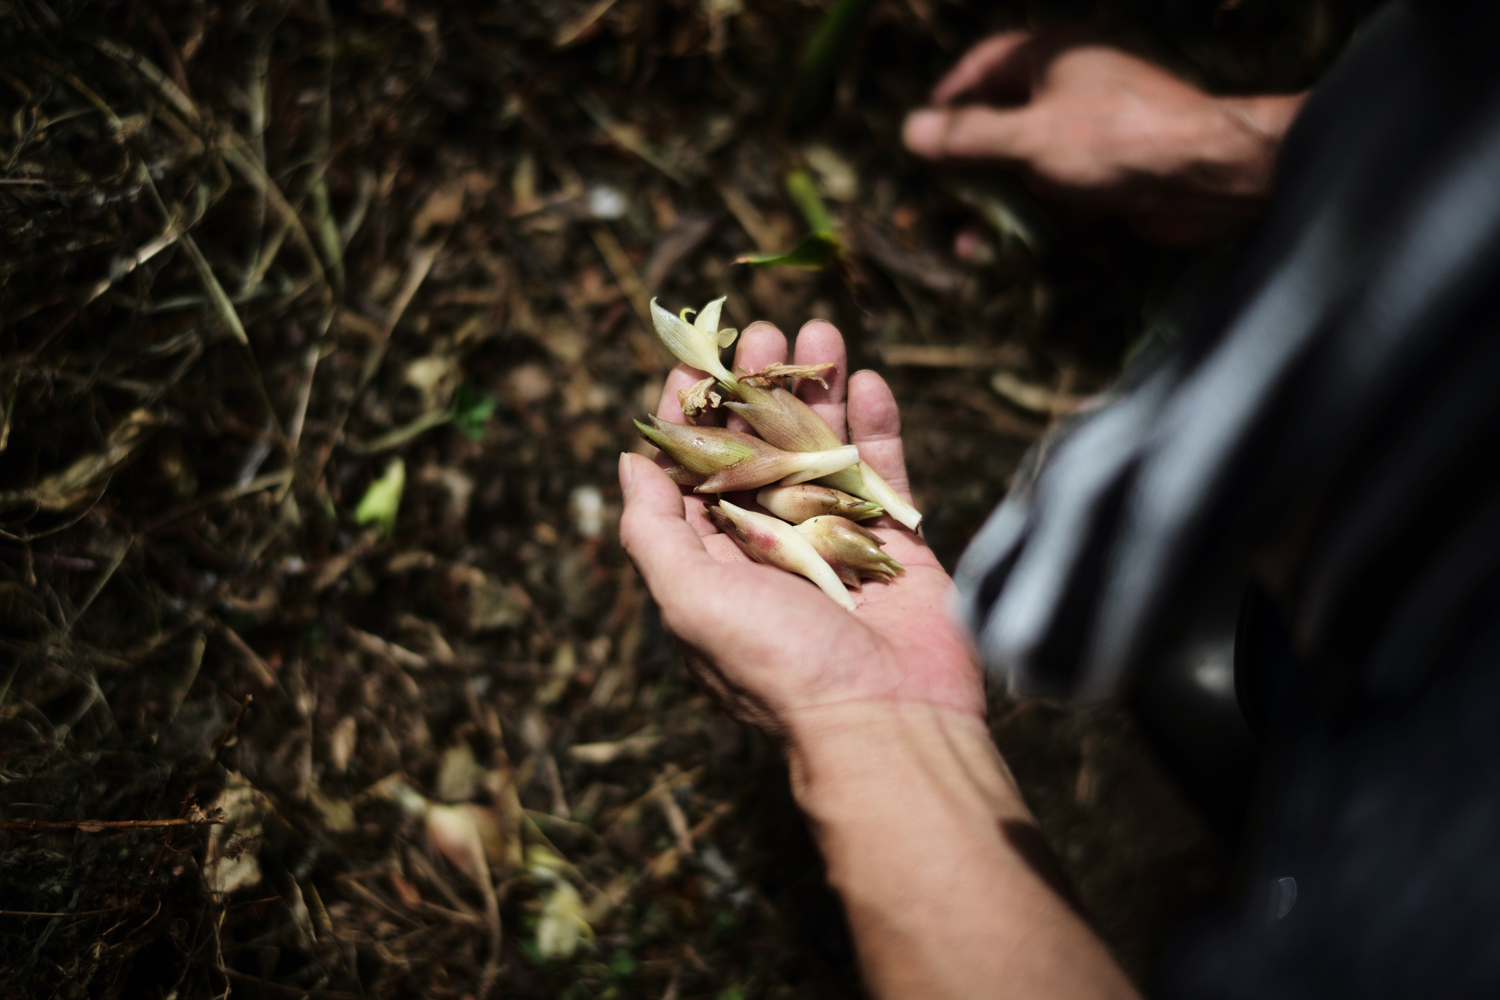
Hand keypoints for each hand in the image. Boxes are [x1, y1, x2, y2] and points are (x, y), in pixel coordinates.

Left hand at [617, 318, 983, 747]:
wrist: (883, 719)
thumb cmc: (774, 665)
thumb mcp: (687, 599)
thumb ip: (653, 530)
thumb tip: (629, 461)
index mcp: (715, 560)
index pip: (693, 471)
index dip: (690, 414)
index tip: (690, 360)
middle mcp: (772, 544)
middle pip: (761, 446)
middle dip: (758, 385)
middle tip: (762, 330)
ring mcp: (837, 539)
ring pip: (823, 447)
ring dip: (819, 387)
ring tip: (817, 328)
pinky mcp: (895, 542)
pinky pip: (884, 471)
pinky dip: (877, 424)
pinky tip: (869, 380)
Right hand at [902, 31, 1305, 244]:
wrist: (1209, 176)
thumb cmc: (1117, 140)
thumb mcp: (1029, 138)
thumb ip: (967, 138)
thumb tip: (908, 132)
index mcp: (1051, 58)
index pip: (983, 67)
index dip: (948, 100)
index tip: (920, 138)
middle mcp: (1069, 90)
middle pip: (1001, 123)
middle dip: (968, 168)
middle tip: (942, 199)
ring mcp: (1090, 136)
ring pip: (1027, 169)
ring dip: (996, 207)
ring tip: (968, 245)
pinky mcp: (1108, 177)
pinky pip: (1056, 198)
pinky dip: (1032, 223)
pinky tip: (1008, 253)